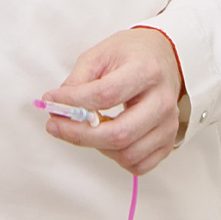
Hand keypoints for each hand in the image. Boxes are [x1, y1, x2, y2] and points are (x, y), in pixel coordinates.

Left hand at [41, 28, 183, 176]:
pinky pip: (139, 165)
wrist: (163, 57)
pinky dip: (116, 157)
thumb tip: (59, 107)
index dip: (74, 103)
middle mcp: (162, 100)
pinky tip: (107, 136)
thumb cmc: (131, 54)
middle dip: (79, 135)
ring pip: (127, 154)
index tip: (51, 101)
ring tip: (87, 127)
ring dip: (98, 146)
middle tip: (56, 126)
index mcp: (146, 70)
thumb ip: (78, 80)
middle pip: (118, 133)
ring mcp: (168, 124)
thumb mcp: (100, 54)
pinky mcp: (168, 141)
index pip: (105, 95)